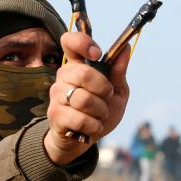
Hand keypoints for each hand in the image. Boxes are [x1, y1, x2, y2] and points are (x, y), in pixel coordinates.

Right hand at [43, 32, 130, 164]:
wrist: (82, 139)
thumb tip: (125, 49)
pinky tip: (92, 128)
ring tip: (99, 116)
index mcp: (77, 65)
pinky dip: (94, 126)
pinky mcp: (55, 114)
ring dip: (101, 111)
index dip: (83, 42)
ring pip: (84, 99)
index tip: (97, 54)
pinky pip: (81, 119)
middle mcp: (63, 77)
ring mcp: (57, 95)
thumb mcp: (116, 92)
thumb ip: (118, 72)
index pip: (69, 41)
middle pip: (83, 73)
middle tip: (107, 96)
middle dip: (103, 88)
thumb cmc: (99, 112)